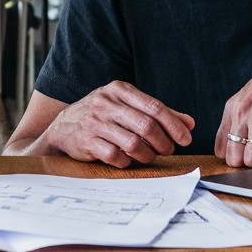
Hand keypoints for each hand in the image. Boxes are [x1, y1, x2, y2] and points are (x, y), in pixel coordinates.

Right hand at [40, 81, 194, 167]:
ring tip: (149, 156)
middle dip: (163, 142)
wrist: (63, 126)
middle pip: (146, 125)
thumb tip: (189, 123)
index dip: (174, 125)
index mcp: (119, 90)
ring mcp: (95, 123)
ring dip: (147, 154)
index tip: (186, 139)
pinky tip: (128, 160)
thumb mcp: (127, 105)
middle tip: (168, 150)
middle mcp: (106, 103)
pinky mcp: (87, 142)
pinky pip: (115, 156)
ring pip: (133, 143)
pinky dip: (127, 162)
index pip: (154, 107)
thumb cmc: (102, 115)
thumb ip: (157, 112)